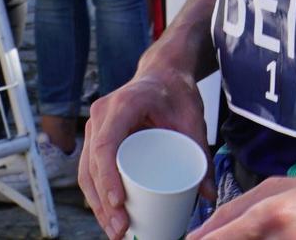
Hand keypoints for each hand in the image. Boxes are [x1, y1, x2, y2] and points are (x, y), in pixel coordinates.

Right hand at [80, 63, 208, 237]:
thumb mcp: (193, 120)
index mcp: (124, 105)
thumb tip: (209, 195)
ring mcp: (95, 125)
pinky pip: (90, 168)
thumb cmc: (176, 92)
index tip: (119, 205)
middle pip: (92, 165)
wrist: (163, 71)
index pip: (106, 145)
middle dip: (102, 203)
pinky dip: (96, 194)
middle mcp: (101, 114)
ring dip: (97, 204)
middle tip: (121, 231)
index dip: (108, 178)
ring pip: (86, 171)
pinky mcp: (97, 136)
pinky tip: (107, 216)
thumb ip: (202, 155)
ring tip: (117, 231)